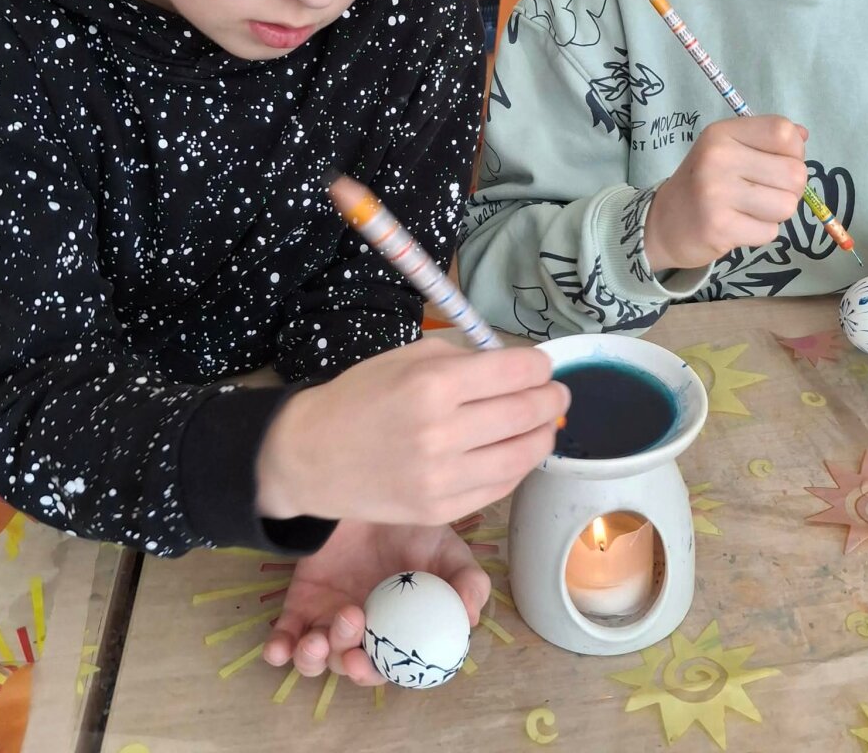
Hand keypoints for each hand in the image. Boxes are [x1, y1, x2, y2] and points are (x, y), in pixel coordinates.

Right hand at [256, 338, 568, 526]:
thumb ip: (465, 359)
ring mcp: (442, 478)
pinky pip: (501, 487)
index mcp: (434, 384)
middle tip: (556, 394)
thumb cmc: (361, 396)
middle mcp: (442, 432)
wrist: (311, 456)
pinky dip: (517, 466)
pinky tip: (516, 451)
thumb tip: (517, 367)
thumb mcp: (409, 357)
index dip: (541, 367)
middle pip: (527, 413)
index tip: (543, 367)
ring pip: (523, 455)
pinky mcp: (440, 510)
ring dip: (544, 436)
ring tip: (544, 424)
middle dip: (551, 400)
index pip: (516, 373)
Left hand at [262, 518, 489, 680]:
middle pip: (350, 663)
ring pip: (315, 658)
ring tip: (318, 638)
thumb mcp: (448, 548)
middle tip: (350, 644)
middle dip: (348, 663)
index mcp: (396, 624)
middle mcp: (363, 627)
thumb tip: (470, 619)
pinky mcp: (300, 602)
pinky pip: (283, 636)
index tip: (373, 663)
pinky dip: (280, 649)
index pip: (388, 664)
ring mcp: (328, 615)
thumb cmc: (410, 521)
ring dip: (314, 660)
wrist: (367, 486)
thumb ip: (467, 582)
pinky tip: (281, 647)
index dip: (380, 672)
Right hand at [644, 116, 807, 271]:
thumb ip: (765, 139)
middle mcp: (718, 158)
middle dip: (789, 189)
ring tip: (749, 210)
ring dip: (775, 213)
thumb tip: (802, 136)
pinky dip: (760, 233)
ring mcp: (717, 194)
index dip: (794, 151)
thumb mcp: (727, 149)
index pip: (784, 132)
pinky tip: (738, 226)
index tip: (776, 162)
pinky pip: (770, 231)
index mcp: (722, 134)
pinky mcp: (720, 227)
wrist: (663, 224)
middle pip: (794, 173)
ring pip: (787, 205)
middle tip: (762, 193)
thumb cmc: (703, 184)